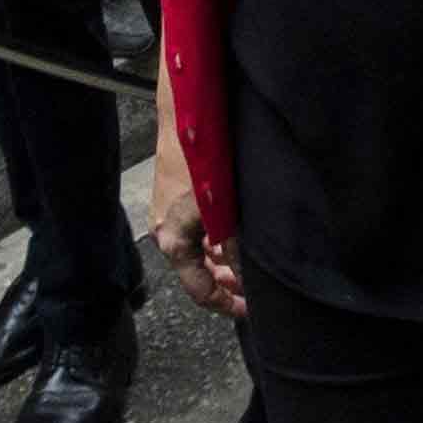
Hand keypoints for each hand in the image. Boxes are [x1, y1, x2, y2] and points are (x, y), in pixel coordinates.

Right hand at [148, 124, 241, 319]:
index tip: (251, 308)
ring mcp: (169, 215)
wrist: (185, 114)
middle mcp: (166, 233)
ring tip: (251, 261)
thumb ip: (236, 248)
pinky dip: (217, 239)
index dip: (226, 304)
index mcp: (172, 242)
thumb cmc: (202, 161)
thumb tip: (248, 278)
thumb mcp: (223, 211)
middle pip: (199, 273)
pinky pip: (198, 231)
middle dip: (227, 282)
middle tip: (256, 286)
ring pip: (201, 250)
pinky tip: (237, 234)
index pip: (199, 291)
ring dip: (225, 259)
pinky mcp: (176, 198)